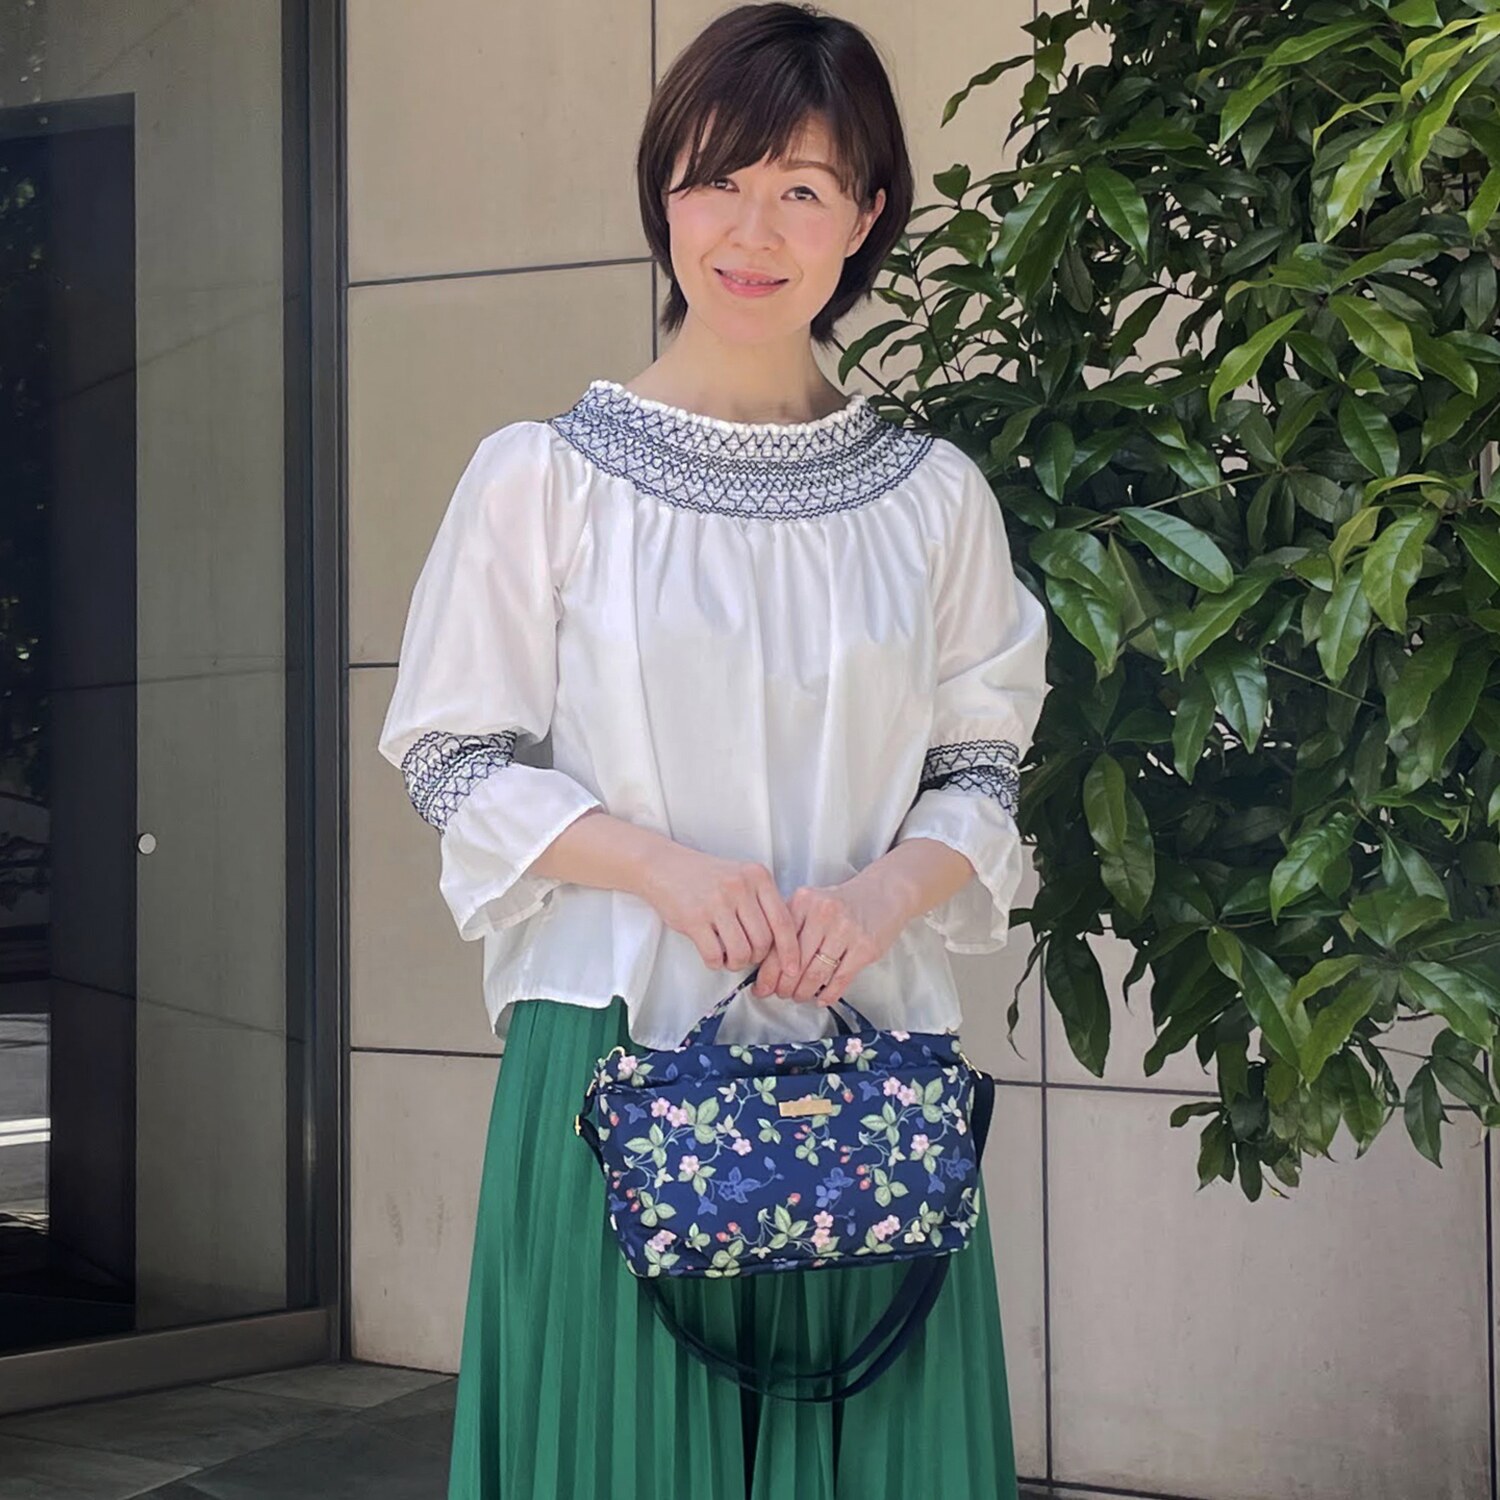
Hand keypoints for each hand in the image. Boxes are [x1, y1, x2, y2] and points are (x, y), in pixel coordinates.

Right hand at [638, 845, 801, 979]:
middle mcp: (740, 887)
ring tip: (728, 956)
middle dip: (756, 957)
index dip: (790, 951)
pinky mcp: (694, 918)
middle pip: (763, 942)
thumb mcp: (741, 878)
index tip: (792, 969)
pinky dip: (716, 963)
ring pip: (741, 952)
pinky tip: (712, 954)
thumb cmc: (706, 877)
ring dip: (736, 962)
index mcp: (757, 876)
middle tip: (745, 954)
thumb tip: (783, 944)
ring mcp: (716, 902)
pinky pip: (714, 955)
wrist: (663, 865)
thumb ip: (762, 902)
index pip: (783, 921)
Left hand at [754, 868, 913, 1008]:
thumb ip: (792, 927)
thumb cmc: (842, 903)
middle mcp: (822, 913)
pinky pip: (841, 978)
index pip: (779, 944)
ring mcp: (845, 930)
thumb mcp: (812, 903)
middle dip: (785, 985)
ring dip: (804, 992)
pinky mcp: (865, 946)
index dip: (768, 972)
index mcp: (803, 901)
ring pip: (817, 973)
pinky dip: (829, 994)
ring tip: (799, 997)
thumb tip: (767, 966)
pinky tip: (821, 1000)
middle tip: (781, 995)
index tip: (761, 988)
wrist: (884, 893)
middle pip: (796, 961)